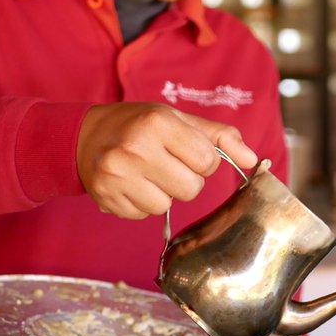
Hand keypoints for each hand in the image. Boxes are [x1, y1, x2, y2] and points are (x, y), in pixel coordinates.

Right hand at [76, 103, 256, 218]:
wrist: (83, 137)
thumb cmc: (139, 125)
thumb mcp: (179, 120)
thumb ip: (220, 137)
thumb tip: (252, 160)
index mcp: (157, 123)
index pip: (206, 161)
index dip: (203, 161)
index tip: (186, 152)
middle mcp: (135, 149)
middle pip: (190, 189)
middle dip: (185, 180)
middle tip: (166, 164)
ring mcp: (117, 176)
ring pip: (166, 206)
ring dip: (163, 194)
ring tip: (146, 174)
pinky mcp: (106, 198)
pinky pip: (143, 216)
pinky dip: (142, 203)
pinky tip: (131, 184)